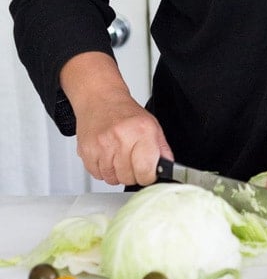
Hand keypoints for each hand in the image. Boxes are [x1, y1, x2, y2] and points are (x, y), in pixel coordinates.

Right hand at [61, 51, 172, 185]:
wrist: (100, 99)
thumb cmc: (126, 113)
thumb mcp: (152, 126)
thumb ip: (162, 149)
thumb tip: (167, 169)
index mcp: (142, 132)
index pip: (146, 171)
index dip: (148, 176)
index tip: (147, 173)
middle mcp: (122, 138)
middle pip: (128, 178)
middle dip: (132, 175)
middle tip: (132, 162)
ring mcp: (102, 145)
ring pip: (112, 179)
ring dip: (116, 173)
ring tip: (118, 157)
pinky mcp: (87, 150)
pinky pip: (97, 175)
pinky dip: (102, 170)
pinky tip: (106, 156)